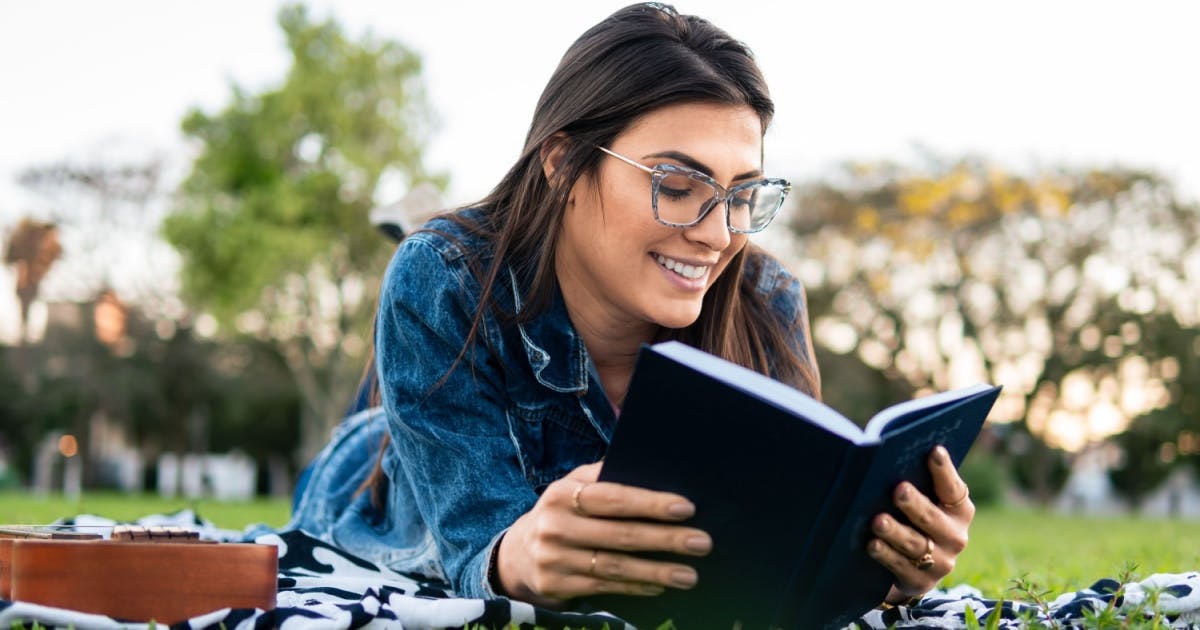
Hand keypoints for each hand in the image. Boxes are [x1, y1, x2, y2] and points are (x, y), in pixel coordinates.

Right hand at [495, 462, 711, 606]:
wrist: (517, 554)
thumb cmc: (562, 512)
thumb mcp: (572, 487)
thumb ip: (603, 476)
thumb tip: (652, 466)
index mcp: (563, 494)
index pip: (613, 498)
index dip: (650, 503)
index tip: (686, 508)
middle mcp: (555, 526)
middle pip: (620, 535)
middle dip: (665, 539)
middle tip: (701, 542)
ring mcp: (554, 559)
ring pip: (615, 566)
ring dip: (657, 571)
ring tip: (690, 574)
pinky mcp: (556, 586)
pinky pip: (605, 587)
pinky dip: (636, 587)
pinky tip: (660, 586)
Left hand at [867, 445, 973, 602]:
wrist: (911, 565)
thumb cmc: (912, 517)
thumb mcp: (923, 500)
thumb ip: (915, 480)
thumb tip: (888, 453)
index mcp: (959, 511)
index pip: (953, 489)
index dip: (944, 471)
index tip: (934, 451)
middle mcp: (955, 537)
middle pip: (933, 519)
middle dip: (915, 505)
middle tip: (899, 490)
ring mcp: (941, 562)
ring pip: (915, 544)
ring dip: (896, 532)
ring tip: (878, 520)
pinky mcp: (920, 582)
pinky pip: (901, 567)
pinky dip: (886, 555)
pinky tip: (872, 544)